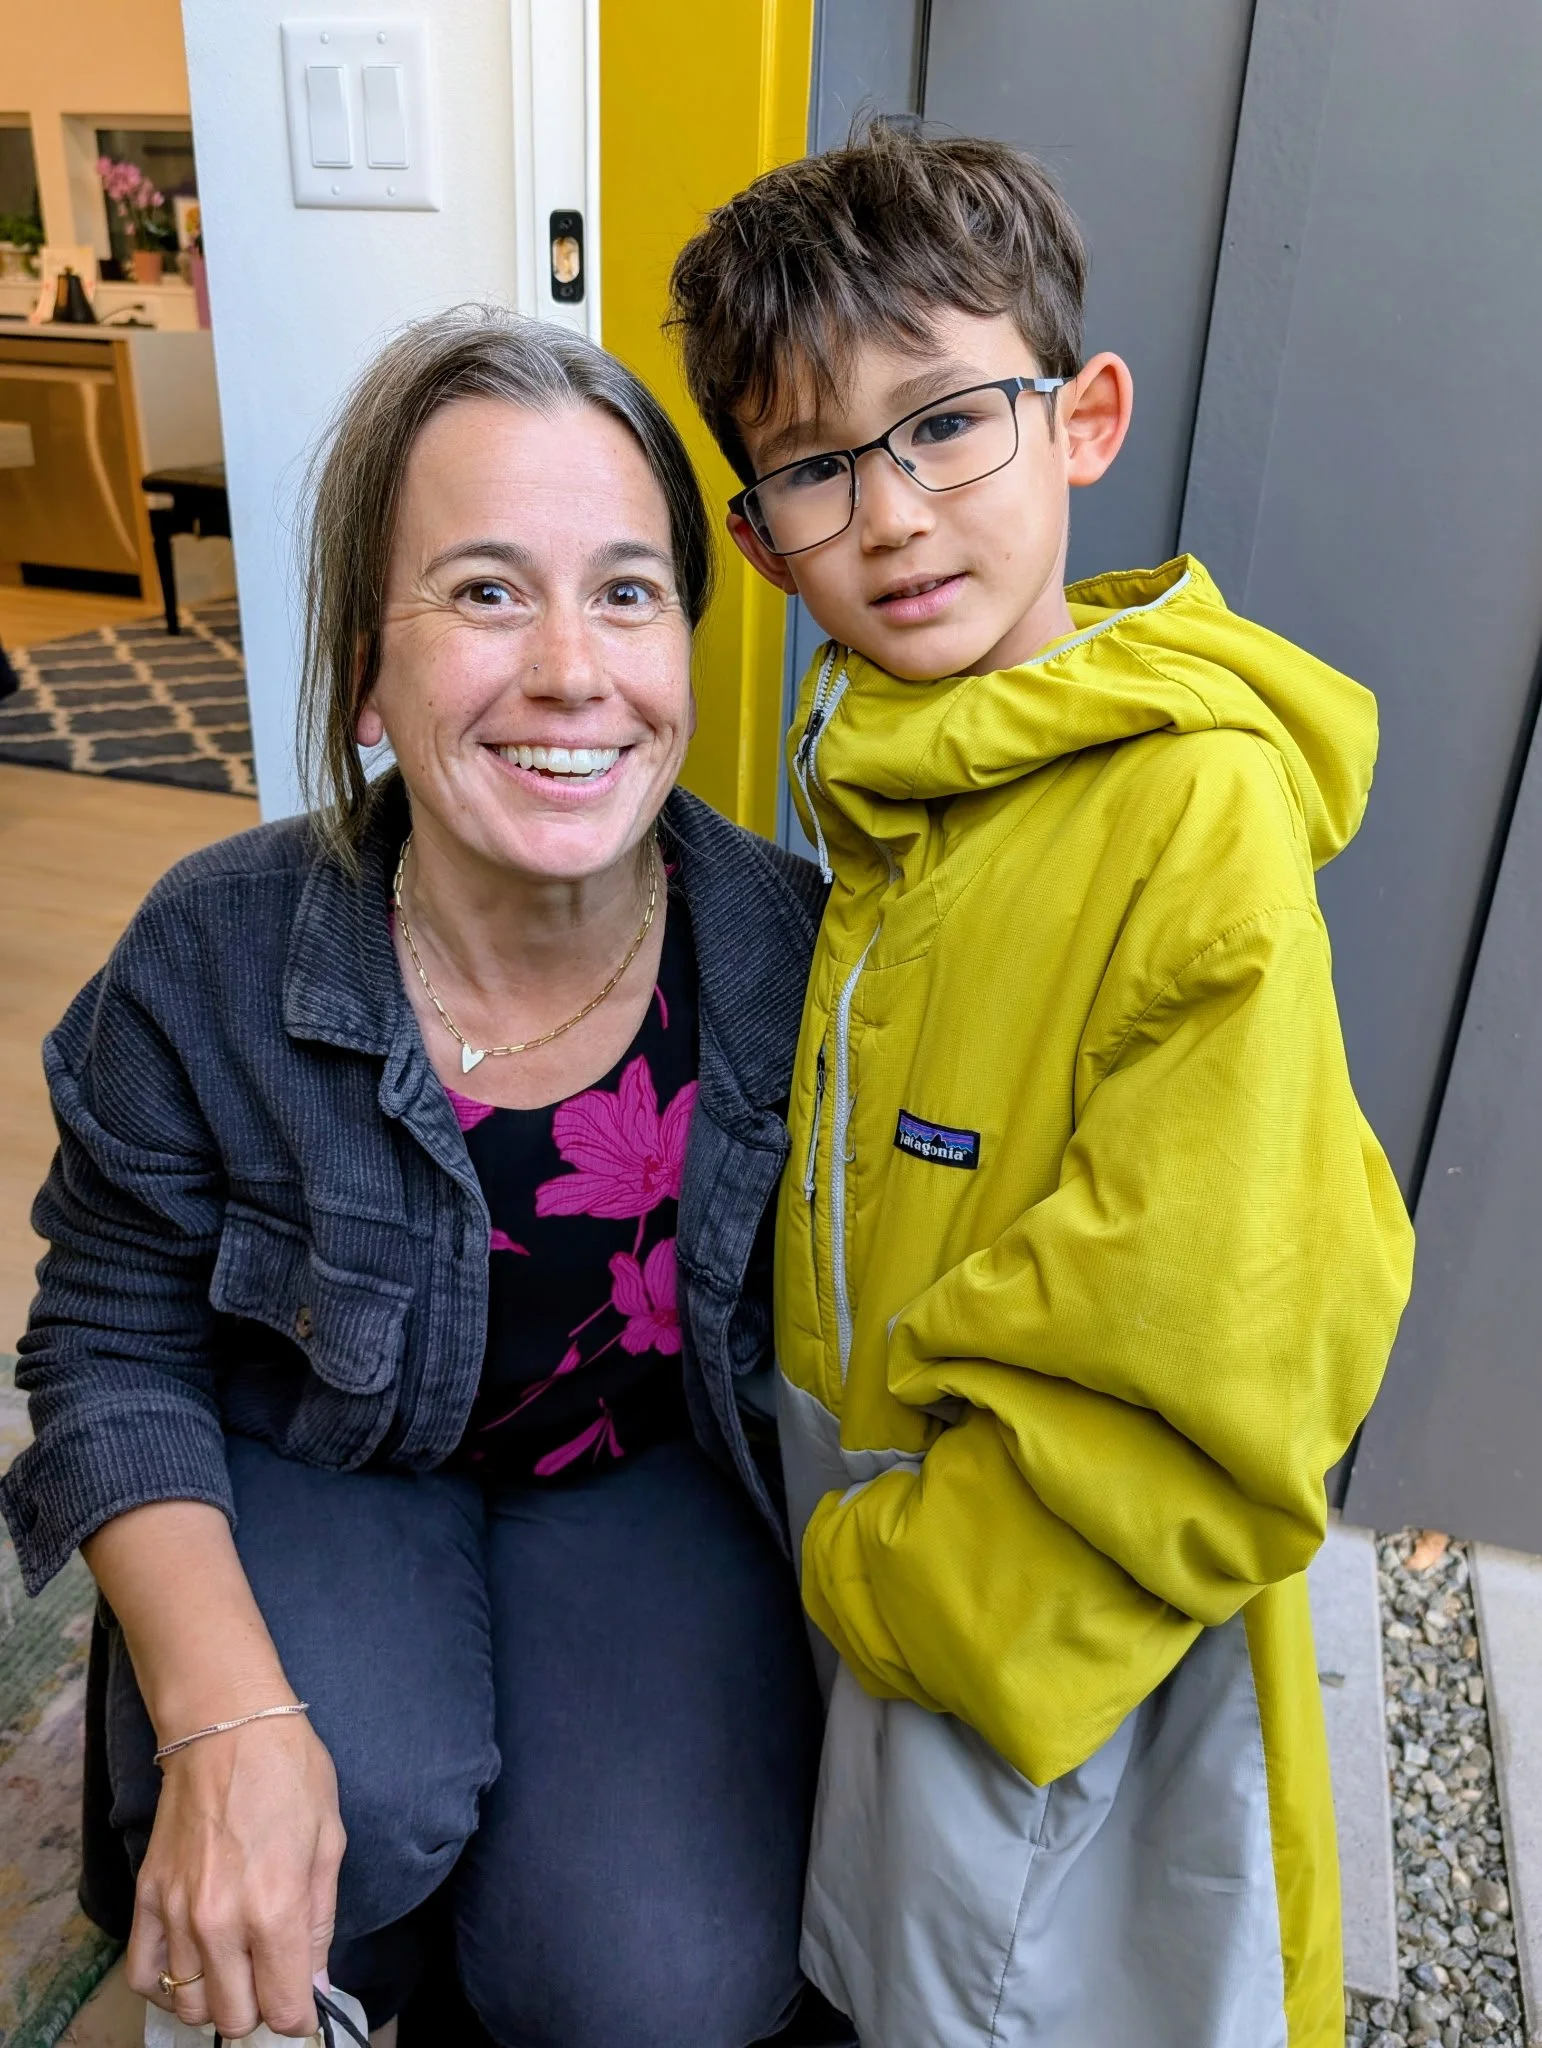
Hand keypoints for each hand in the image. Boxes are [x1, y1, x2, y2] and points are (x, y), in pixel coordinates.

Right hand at [125, 1712, 346, 2039]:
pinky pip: (143, 1975)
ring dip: (217, 2000)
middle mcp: (220, 1920)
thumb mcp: (329, 1842)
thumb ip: (321, 1923)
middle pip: (234, 2018)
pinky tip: (193, 1968)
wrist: (226, 1726)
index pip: (283, 2007)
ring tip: (238, 1971)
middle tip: (274, 1979)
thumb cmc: (289, 1773)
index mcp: (274, 1906)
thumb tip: (315, 1985)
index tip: (304, 2002)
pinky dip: (167, 1987)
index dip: (300, 2014)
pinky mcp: (146, 1898)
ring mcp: (176, 1912)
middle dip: (261, 2009)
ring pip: (189, 2005)